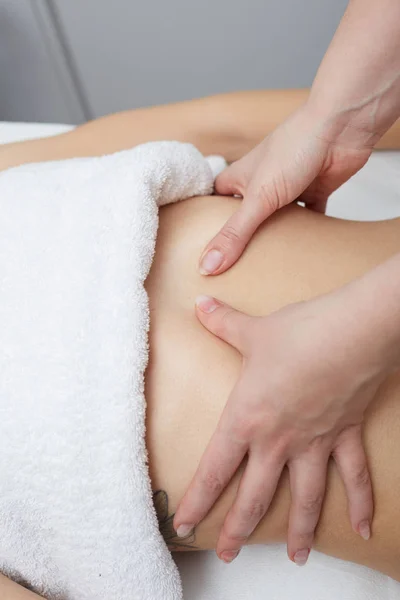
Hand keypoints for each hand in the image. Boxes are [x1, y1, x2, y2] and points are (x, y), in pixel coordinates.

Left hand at [173, 289, 386, 564]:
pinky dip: (360, 503)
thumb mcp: (253, 330)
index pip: (216, 469)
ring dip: (300, 530)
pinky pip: (353, 476)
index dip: (198, 500)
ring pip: (306, 497)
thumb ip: (222, 322)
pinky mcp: (346, 436)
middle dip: (239, 528)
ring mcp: (315, 442)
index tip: (184, 525)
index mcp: (248, 418)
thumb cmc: (299, 333)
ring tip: (296, 558)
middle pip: (256, 495)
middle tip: (228, 555)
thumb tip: (199, 303)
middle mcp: (279, 439)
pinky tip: (364, 530)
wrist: (351, 332)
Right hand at [199, 103, 371, 275]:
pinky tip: (302, 253)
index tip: (200, 246)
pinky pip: (308, 220)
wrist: (341, 127)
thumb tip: (208, 266)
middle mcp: (261, 183)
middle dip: (241, 238)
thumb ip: (235, 234)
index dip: (207, 221)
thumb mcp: (257, 199)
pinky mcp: (314, 192)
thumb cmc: (294, 148)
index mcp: (239, 178)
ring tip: (263, 268)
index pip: (214, 202)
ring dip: (274, 239)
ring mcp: (288, 188)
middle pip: (245, 216)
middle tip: (231, 268)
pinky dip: (307, 234)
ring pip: (276, 221)